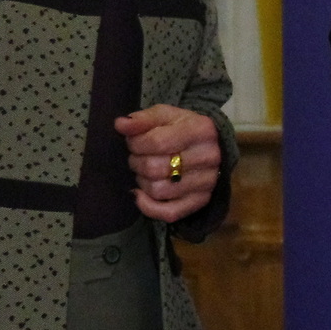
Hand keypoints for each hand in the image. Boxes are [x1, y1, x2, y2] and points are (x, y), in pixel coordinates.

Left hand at [116, 105, 221, 223]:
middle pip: (155, 168)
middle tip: (137, 156)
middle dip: (137, 162)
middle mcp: (209, 156)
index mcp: (201, 130)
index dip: (135, 144)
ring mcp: (207, 182)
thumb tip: (121, 125)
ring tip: (144, 171)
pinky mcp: (201, 201)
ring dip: (142, 182)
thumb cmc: (181, 129)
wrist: (207, 147)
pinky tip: (140, 194)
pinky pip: (169, 213)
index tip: (133, 141)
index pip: (156, 142)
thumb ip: (142, 119)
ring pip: (158, 190)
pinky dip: (148, 207)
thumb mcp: (164, 116)